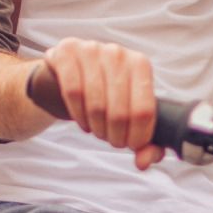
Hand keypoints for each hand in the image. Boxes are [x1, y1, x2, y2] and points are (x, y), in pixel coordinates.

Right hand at [41, 39, 164, 168]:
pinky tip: (82, 120)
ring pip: (96, 105)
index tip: (130, 145)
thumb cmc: (108, 95)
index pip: (144, 111)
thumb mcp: (131, 114)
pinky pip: (72, 92)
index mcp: (140, 65)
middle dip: (115, 136)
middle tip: (111, 140)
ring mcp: (91, 49)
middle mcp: (118, 53)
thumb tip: (143, 162)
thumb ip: (146, 142)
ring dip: (96, 128)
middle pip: (120, 112)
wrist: (73, 71)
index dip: (137, 137)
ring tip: (97, 130)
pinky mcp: (65, 52)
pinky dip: (77, 114)